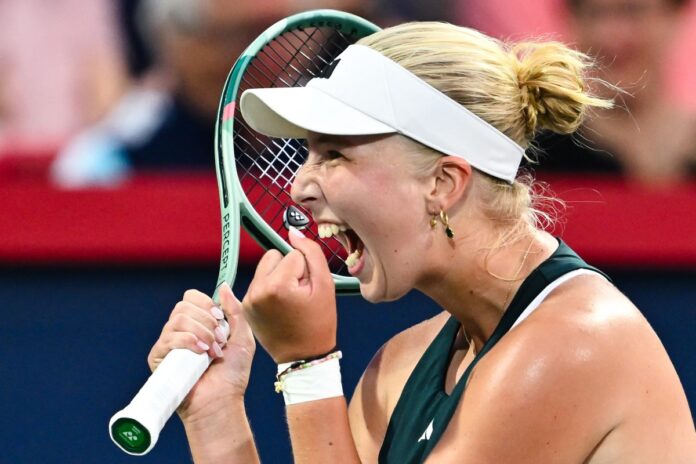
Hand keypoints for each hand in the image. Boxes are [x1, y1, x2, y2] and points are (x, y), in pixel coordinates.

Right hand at [147, 283, 255, 422]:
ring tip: (212, 352)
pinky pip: (169, 338)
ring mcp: (168, 344)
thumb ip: (235, 310)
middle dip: (207, 321)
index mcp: (197, 324)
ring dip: (202, 333)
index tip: (220, 319)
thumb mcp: (242, 337)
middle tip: (219, 341)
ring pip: (178, 319)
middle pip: (184, 306)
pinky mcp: (159, 358)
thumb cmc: (233, 375)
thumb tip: (223, 287)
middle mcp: (180, 331)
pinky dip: (188, 341)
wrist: (221, 400)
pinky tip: (200, 354)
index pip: (191, 298)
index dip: (206, 304)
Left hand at [243, 227, 336, 362]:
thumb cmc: (319, 322)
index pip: (294, 254)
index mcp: (276, 285)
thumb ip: (311, 252)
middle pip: (274, 256)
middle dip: (288, 269)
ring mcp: (248, 299)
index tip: (308, 292)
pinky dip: (269, 289)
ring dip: (278, 277)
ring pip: (265, 267)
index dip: (306, 270)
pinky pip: (259, 282)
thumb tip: (293, 232)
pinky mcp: (244, 306)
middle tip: (298, 294)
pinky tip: (279, 307)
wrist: (304, 356)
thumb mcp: (325, 284)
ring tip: (289, 301)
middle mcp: (256, 290)